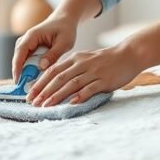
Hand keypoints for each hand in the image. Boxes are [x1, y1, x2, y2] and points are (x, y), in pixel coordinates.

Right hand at [12, 13, 78, 82]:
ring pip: (23, 61)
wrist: (65, 20)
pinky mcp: (31, 49)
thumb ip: (53, 54)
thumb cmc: (65, 29)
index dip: (17, 67)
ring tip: (32, 85)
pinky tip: (37, 77)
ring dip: (27, 72)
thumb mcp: (64, 42)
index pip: (20, 52)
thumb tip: (41, 66)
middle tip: (27, 87)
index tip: (18, 80)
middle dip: (22, 73)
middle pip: (19, 59)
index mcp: (32, 36)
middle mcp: (26, 40)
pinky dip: (32, 69)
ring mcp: (27, 44)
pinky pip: (28, 61)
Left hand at [26, 39, 142, 106]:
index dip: (39, 83)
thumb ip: (72, 68)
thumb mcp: (87, 59)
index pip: (52, 71)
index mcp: (76, 59)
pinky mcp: (105, 80)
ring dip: (57, 95)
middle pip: (59, 78)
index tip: (29, 94)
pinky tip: (72, 103)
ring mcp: (94, 72)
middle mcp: (82, 64)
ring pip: (71, 84)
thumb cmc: (107, 59)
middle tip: (33, 103)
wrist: (129, 54)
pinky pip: (90, 89)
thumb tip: (55, 81)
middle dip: (44, 91)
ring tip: (47, 105)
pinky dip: (80, 96)